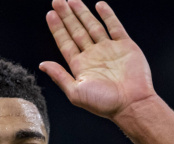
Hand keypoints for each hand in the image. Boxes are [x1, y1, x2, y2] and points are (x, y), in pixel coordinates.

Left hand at [40, 0, 155, 120]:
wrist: (131, 104)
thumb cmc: (104, 103)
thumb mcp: (75, 92)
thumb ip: (59, 76)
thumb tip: (42, 64)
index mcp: (81, 66)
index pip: (65, 42)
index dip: (57, 28)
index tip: (50, 14)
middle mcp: (94, 56)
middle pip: (77, 31)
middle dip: (67, 16)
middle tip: (58, 0)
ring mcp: (109, 49)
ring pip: (93, 26)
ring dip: (83, 13)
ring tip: (72, 0)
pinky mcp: (125, 46)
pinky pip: (115, 27)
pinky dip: (108, 15)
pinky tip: (99, 5)